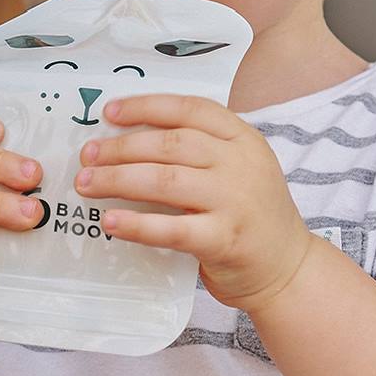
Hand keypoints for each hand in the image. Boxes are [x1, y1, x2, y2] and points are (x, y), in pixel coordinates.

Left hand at [74, 94, 313, 312]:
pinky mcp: (224, 240)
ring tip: (86, 184)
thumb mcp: (237, 170)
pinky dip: (136, 224)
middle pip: (170, 143)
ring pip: (165, 180)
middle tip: (87, 155)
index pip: (190, 109)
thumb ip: (199, 153)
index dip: (146, 107)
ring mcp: (234, 201)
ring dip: (117, 180)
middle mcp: (240, 163)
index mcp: (242, 139)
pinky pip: (171, 229)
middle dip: (120, 147)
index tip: (109, 112)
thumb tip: (128, 144)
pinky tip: (110, 221)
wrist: (289, 268)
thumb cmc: (250, 217)